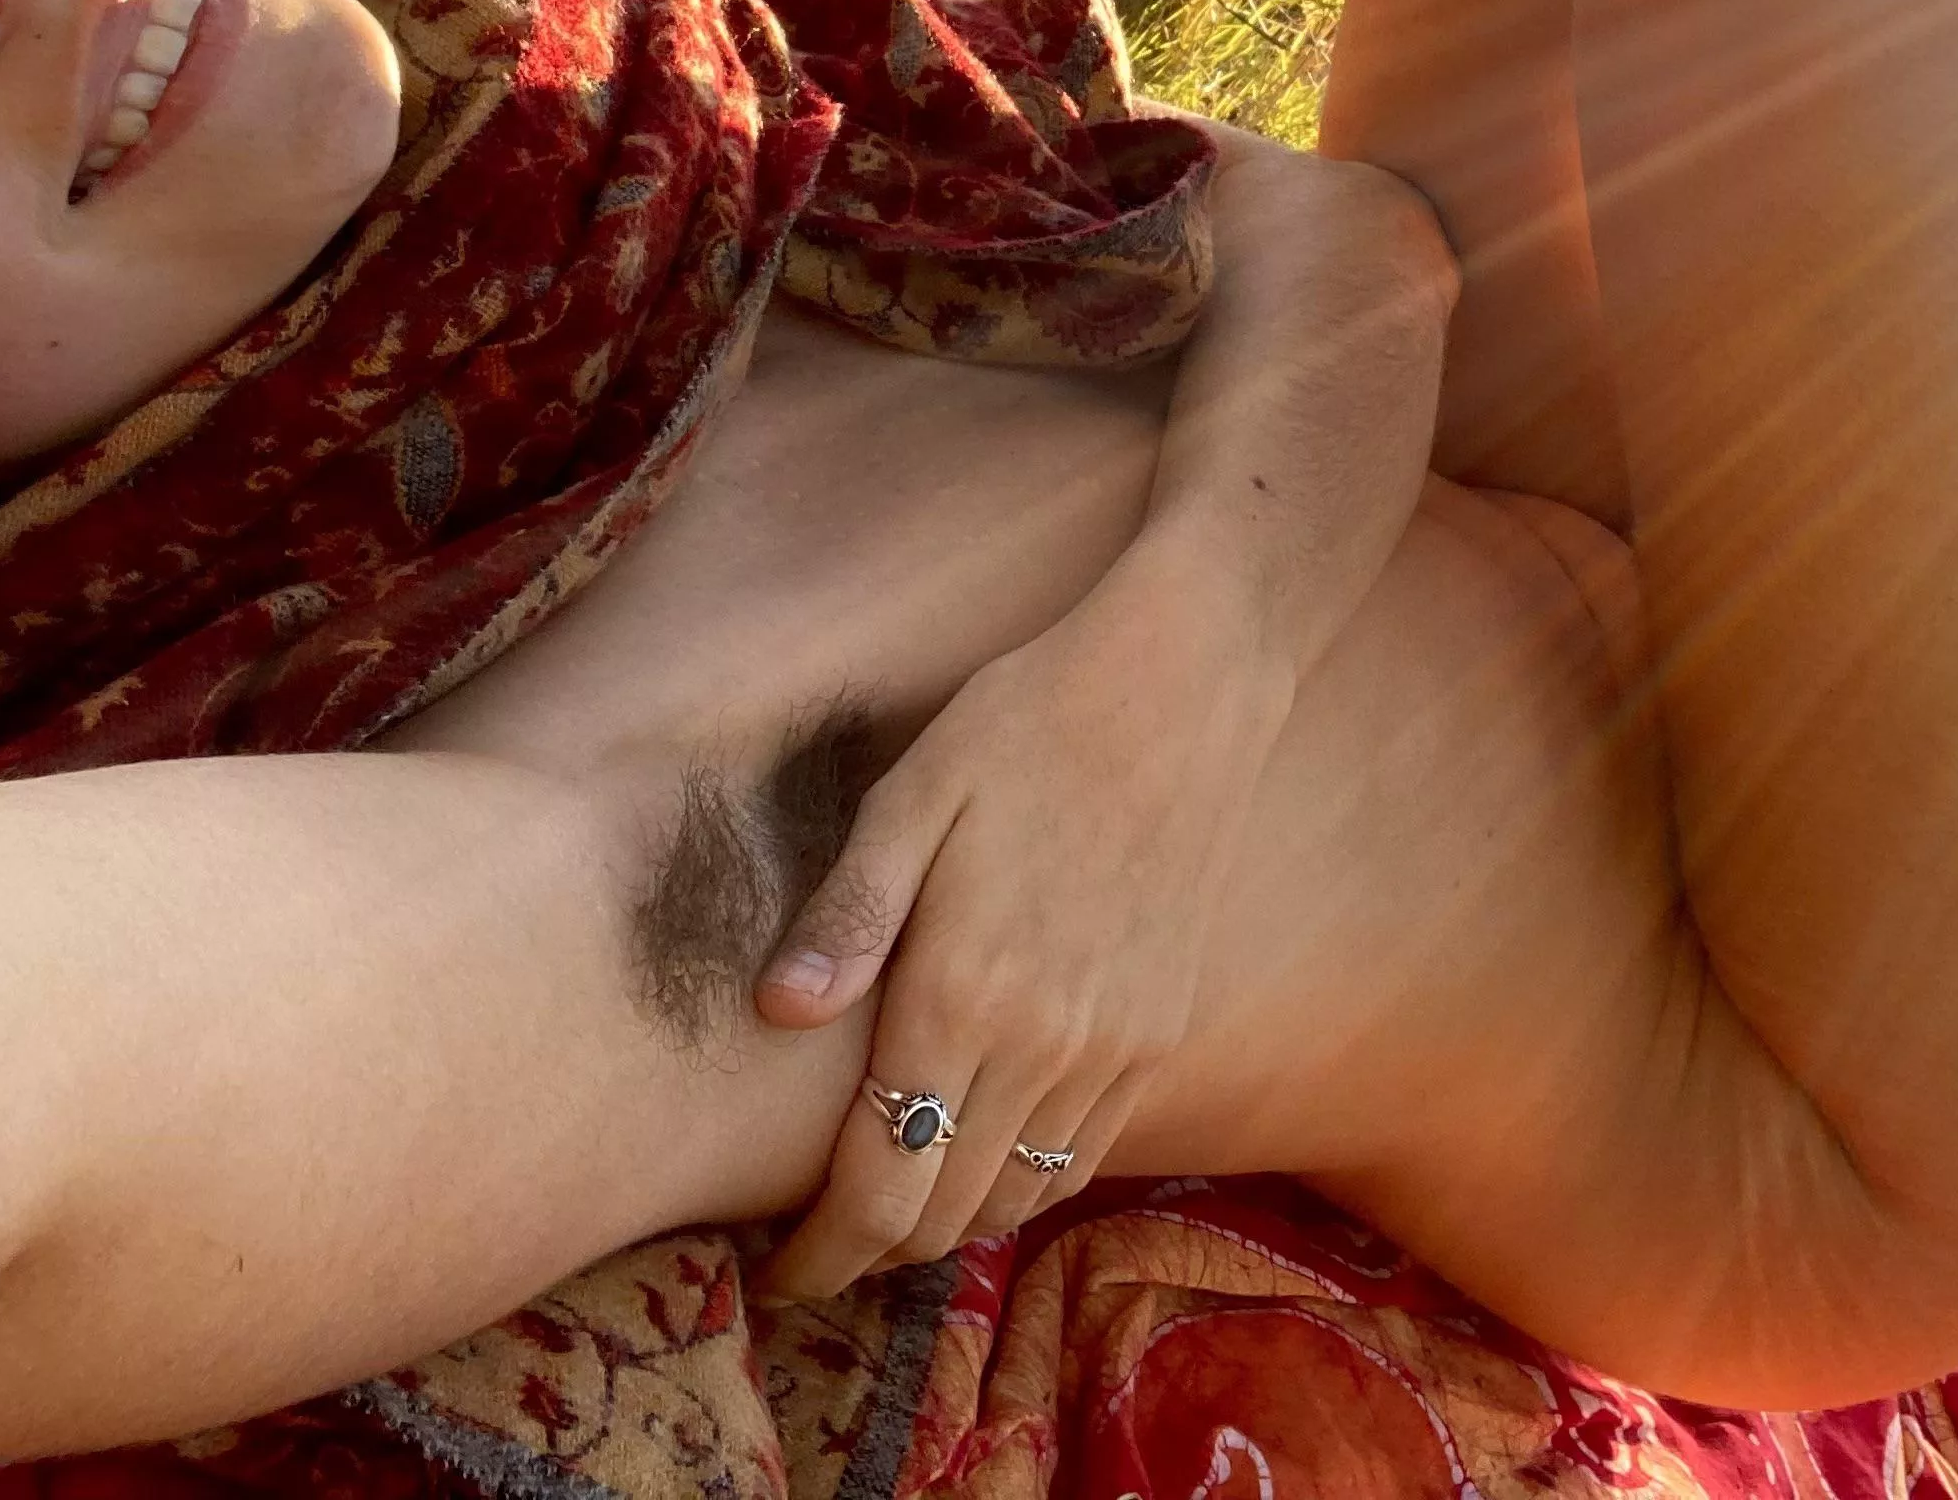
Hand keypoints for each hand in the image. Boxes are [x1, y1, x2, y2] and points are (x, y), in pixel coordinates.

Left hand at [752, 553, 1290, 1297]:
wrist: (1183, 686)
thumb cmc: (1026, 721)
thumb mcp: (912, 794)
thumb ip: (847, 912)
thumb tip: (775, 1008)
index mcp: (963, 994)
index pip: (880, 1186)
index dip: (821, 1253)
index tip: (776, 1272)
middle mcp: (1044, 1047)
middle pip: (942, 1218)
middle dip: (869, 1255)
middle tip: (815, 1250)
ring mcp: (1113, 1048)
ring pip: (1014, 1201)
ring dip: (943, 1227)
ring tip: (886, 1212)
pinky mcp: (1160, 1033)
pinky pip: (1079, 1158)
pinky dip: (1018, 1187)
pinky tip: (978, 1156)